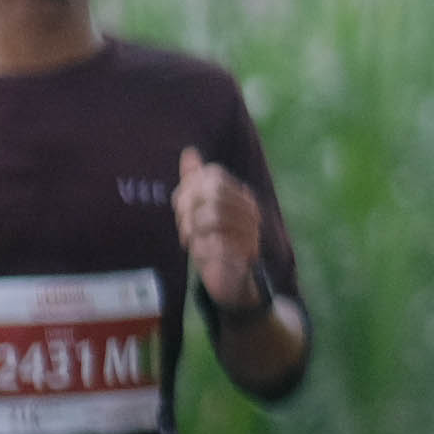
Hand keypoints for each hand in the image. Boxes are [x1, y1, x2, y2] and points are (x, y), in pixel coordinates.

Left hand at [175, 146, 266, 312]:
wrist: (232, 281)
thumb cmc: (215, 241)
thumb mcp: (202, 209)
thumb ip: (197, 180)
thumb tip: (189, 152)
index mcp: (243, 196)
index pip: (212, 174)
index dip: (190, 188)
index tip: (182, 207)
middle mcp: (251, 212)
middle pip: (211, 192)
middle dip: (189, 208)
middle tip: (182, 226)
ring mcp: (250, 233)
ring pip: (211, 216)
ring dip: (191, 230)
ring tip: (188, 240)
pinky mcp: (244, 257)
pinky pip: (213, 244)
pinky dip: (200, 248)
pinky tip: (199, 253)